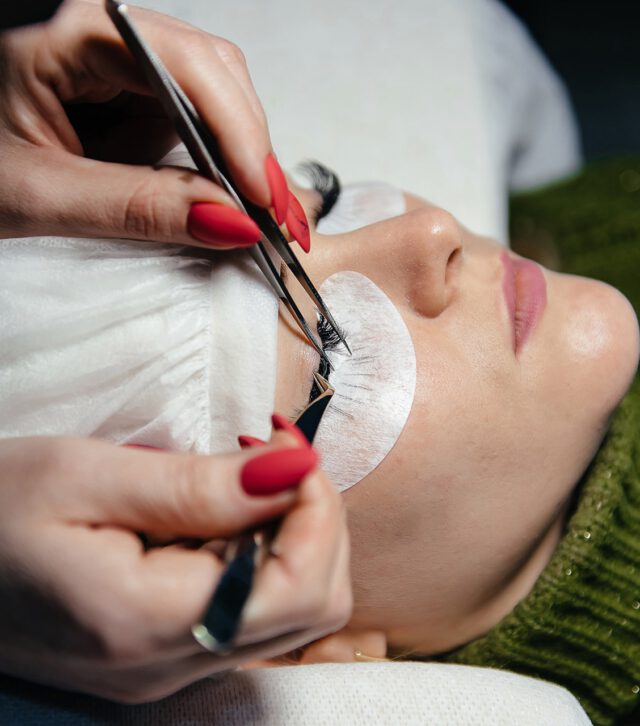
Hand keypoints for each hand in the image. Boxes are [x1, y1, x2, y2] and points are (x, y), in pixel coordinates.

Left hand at [0, 0, 300, 247]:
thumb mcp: (42, 194)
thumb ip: (137, 207)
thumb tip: (229, 222)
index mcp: (67, 31)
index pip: (183, 64)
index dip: (237, 131)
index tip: (263, 198)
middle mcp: (101, 33)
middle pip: (211, 73)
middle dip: (246, 150)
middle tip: (271, 218)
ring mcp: (117, 62)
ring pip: (209, 99)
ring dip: (230, 162)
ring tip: (245, 216)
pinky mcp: (125, 92)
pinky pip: (186, 120)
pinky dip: (207, 164)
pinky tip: (213, 196)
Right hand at [0, 434, 350, 702]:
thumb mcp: (86, 475)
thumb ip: (199, 484)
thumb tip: (295, 470)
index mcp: (149, 625)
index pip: (301, 586)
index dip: (319, 510)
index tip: (292, 447)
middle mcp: (168, 667)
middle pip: (311, 606)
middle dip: (314, 520)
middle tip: (273, 456)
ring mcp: (165, 668)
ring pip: (289, 611)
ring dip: (290, 534)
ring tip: (242, 478)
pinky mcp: (158, 653)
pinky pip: (246, 610)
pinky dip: (257, 554)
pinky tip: (216, 512)